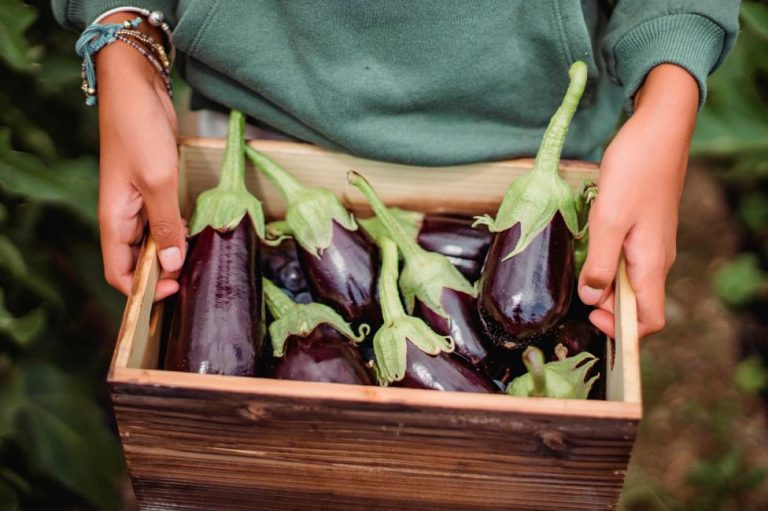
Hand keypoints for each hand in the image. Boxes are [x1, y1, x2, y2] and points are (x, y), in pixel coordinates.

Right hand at [96, 13, 184, 299]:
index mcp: (114, 220)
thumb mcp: (157, 181)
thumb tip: (170, 265)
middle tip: (193, 280)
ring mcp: (139, 203)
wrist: (137, 87)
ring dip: (172, 254)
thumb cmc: (139, 131)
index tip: (173, 290)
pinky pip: (163, 221)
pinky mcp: (154, 189)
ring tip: (199, 262)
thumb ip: (165, 225)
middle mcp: (123, 217)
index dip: (143, 290)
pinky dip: (178, 232)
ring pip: (153, 243)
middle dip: (161, 276)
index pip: (119, 273)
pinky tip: (197, 235)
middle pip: (137, 262)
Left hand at [578, 64, 698, 337]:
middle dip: (605, 303)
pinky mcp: (644, 228)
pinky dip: (606, 261)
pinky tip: (588, 244)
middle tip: (575, 286)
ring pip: (627, 279)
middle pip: (634, 302)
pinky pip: (625, 258)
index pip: (649, 320)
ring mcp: (651, 244)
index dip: (622, 329)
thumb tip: (591, 297)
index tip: (591, 315)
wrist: (658, 130)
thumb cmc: (635, 171)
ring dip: (602, 281)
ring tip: (578, 263)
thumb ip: (599, 262)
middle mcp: (656, 259)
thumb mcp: (608, 219)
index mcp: (651, 264)